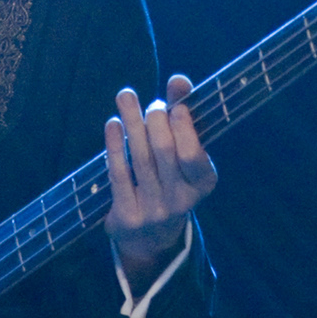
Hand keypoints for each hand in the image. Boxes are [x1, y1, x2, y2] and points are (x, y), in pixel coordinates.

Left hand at [104, 74, 217, 286]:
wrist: (150, 237)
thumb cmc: (169, 178)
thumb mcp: (183, 153)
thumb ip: (184, 115)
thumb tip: (178, 80)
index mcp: (203, 183)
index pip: (194, 155)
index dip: (183, 128)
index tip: (175, 106)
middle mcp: (182, 201)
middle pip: (164, 151)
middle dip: (155, 120)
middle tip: (150, 106)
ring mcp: (153, 211)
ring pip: (140, 158)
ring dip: (132, 122)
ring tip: (126, 96)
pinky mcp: (127, 216)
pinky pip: (119, 174)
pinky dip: (115, 145)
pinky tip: (113, 124)